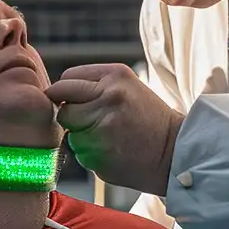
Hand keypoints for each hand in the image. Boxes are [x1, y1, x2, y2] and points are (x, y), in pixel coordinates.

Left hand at [47, 62, 184, 192]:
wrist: (174, 151)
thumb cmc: (148, 119)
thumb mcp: (128, 87)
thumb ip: (93, 85)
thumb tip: (55, 95)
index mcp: (115, 75)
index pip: (66, 80)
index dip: (68, 93)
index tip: (80, 103)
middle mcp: (108, 97)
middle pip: (62, 105)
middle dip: (70, 115)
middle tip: (92, 122)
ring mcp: (101, 126)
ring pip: (68, 130)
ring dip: (80, 135)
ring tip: (107, 136)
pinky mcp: (97, 153)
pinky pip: (78, 151)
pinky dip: (89, 152)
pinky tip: (111, 150)